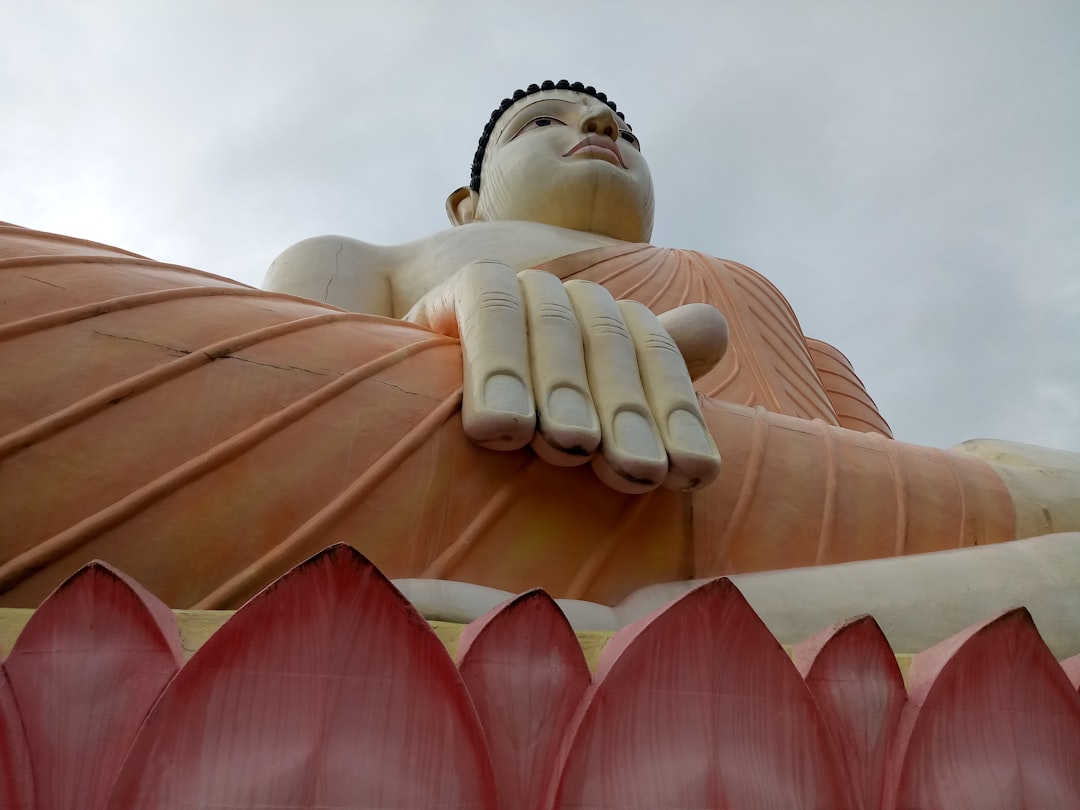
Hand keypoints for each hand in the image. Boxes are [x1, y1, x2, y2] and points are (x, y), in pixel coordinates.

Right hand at [404, 261, 726, 492]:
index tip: (691, 474)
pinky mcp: (466, 286)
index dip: (676, 412)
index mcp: (608, 327)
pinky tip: (499, 429)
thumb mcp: (573, 417)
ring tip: (570, 447)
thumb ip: (641, 379)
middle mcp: (572, 298)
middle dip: (627, 411)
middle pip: (611, 344)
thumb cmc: (504, 417)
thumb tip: (715, 329)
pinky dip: (497, 371)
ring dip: (565, 390)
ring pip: (556, 329)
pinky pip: (489, 315)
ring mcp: (521, 289)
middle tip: (635, 471)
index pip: (654, 357)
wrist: (401, 378)